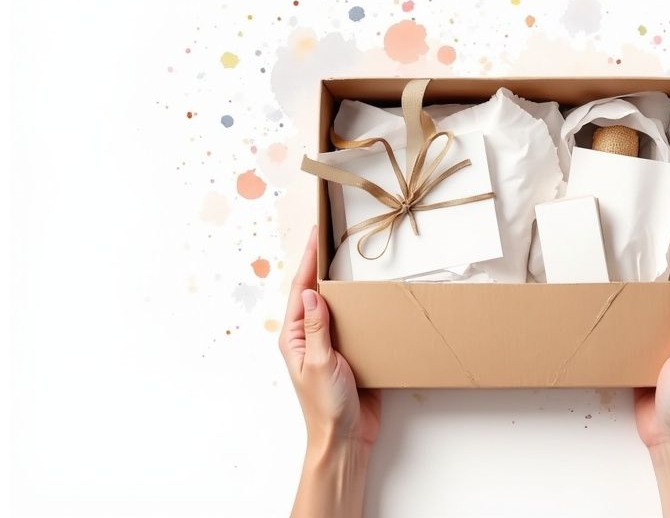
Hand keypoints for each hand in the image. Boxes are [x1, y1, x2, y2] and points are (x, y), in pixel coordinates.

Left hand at [280, 226, 379, 517]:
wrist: (345, 439)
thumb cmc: (326, 406)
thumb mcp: (321, 364)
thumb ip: (317, 329)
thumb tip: (311, 294)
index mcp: (295, 337)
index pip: (301, 290)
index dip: (308, 259)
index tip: (315, 233)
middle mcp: (310, 337)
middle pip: (314, 292)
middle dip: (320, 264)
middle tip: (330, 235)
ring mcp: (330, 345)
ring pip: (335, 306)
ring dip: (342, 284)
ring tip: (349, 257)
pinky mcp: (350, 354)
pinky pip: (354, 324)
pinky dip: (361, 308)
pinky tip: (371, 297)